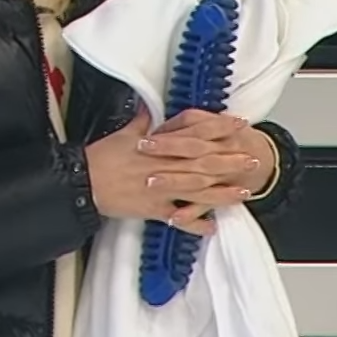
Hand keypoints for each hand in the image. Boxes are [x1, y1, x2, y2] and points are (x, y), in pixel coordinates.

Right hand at [84, 107, 263, 236]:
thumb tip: (150, 109)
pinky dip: (195, 223)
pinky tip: (212, 227)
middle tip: (252, 161)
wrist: (84, 181)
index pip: (196, 133)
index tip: (238, 125)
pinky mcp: (153, 210)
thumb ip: (142, 122)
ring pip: (198, 191)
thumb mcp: (125, 133)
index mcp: (159, 145)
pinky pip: (178, 218)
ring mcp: (161, 189)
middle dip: (230, 162)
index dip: (219, 129)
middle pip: (203, 163)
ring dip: (222, 192)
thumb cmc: (101, 157)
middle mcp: (164, 166)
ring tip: (244, 193)